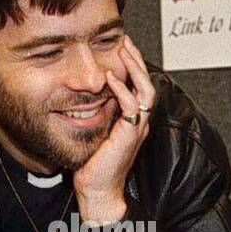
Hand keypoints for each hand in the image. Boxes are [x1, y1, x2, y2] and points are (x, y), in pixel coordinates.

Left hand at [72, 35, 155, 223]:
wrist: (98, 191)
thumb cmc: (94, 166)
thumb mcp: (95, 132)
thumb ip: (96, 113)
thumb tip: (83, 95)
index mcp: (133, 122)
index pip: (139, 86)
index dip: (133, 66)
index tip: (122, 47)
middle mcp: (140, 123)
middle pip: (147, 83)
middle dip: (137, 60)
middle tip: (126, 40)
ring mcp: (137, 129)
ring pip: (145, 91)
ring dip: (134, 69)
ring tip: (124, 51)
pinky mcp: (130, 136)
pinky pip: (133, 107)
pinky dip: (123, 91)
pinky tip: (112, 79)